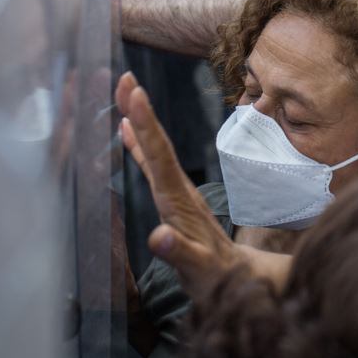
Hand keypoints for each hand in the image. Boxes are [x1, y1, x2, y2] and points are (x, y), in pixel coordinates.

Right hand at [115, 72, 240, 296]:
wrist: (234, 279)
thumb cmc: (214, 277)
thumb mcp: (197, 269)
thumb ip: (179, 253)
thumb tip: (159, 237)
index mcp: (178, 200)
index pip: (160, 156)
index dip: (146, 126)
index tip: (134, 94)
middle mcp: (177, 189)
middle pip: (157, 143)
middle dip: (141, 110)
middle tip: (125, 78)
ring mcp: (175, 192)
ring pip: (154, 149)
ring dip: (140, 120)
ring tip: (124, 91)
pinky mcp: (171, 199)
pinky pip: (151, 165)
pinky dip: (138, 145)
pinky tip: (126, 131)